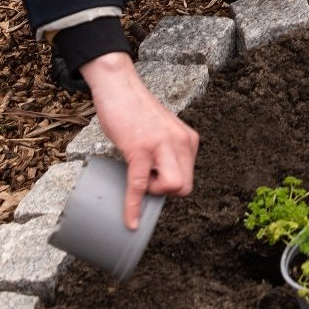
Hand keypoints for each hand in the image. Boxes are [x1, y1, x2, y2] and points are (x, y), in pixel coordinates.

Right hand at [81, 53, 199, 229]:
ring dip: (151, 191)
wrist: (119, 86)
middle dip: (164, 193)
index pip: (189, 178)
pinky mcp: (140, 148)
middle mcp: (181, 142)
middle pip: (184, 187)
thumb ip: (167, 153)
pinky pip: (140, 185)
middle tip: (145, 178)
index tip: (153, 178)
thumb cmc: (135, 111)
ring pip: (171, 187)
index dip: (170, 186)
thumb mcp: (162, 132)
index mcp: (188, 140)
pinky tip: (130, 221)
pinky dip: (134, 206)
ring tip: (137, 172)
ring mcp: (162, 144)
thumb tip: (161, 181)